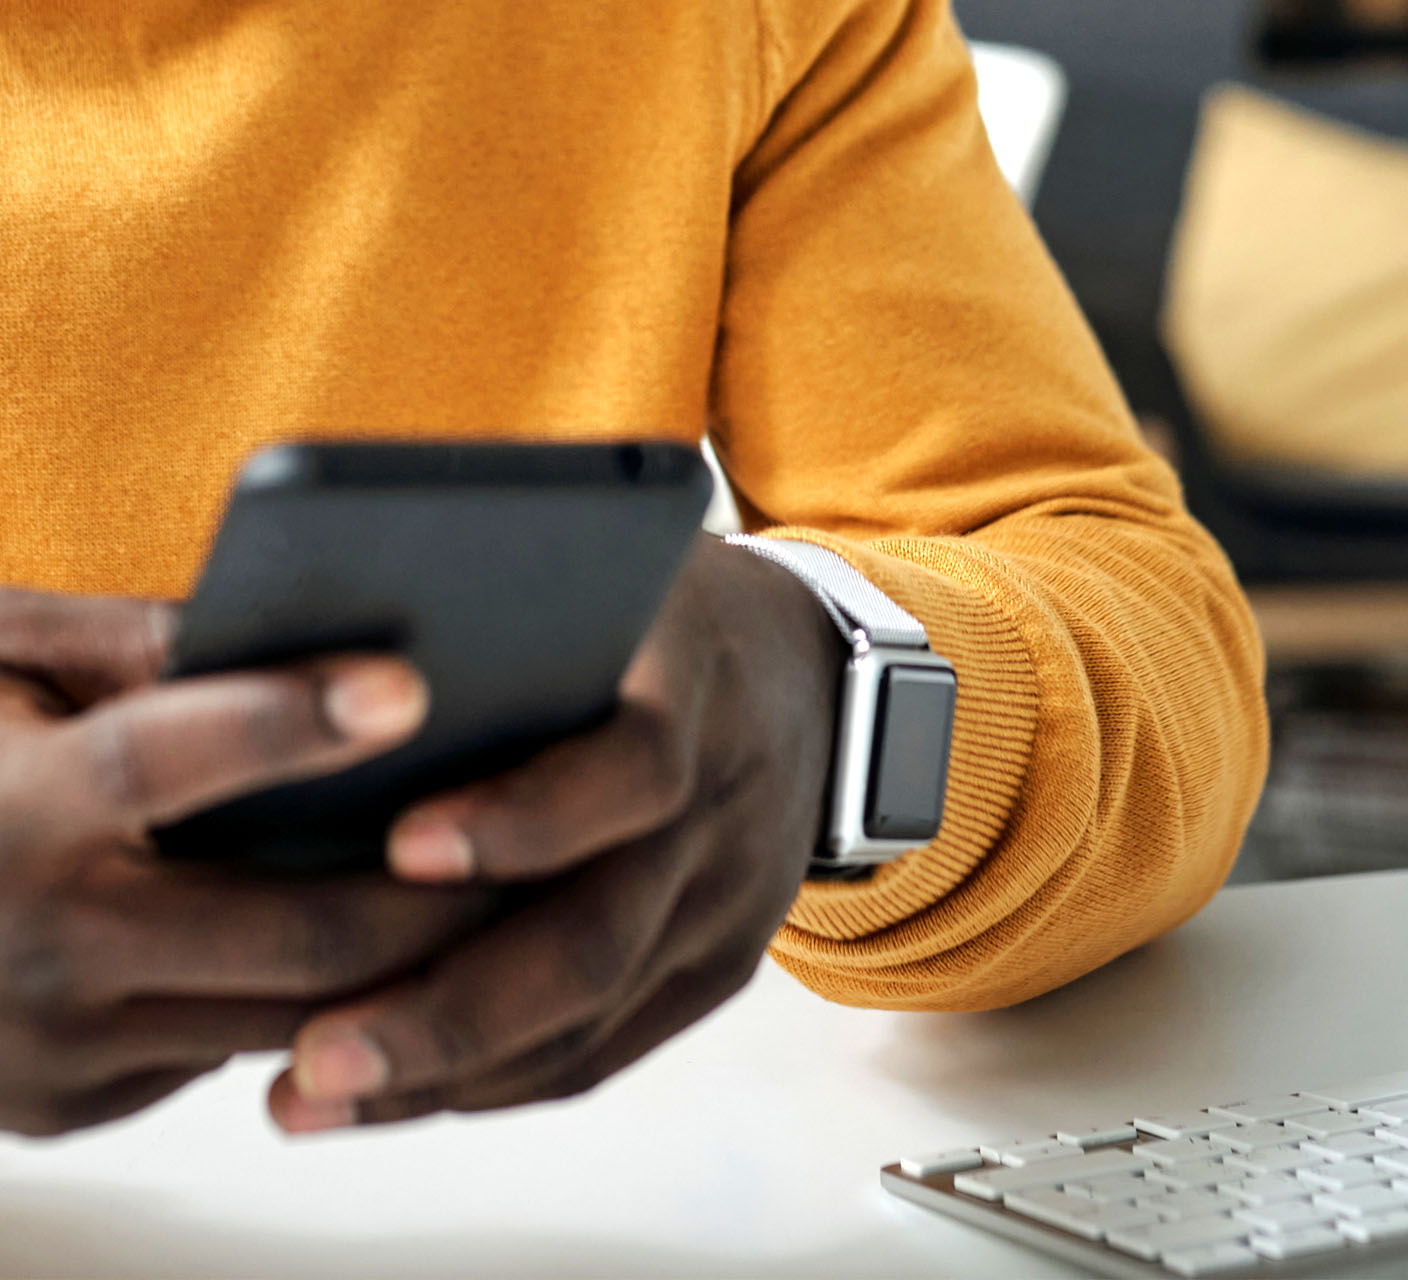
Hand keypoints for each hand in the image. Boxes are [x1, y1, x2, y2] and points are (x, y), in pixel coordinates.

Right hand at [0, 590, 492, 1134]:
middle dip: (441, 888)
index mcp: (1, 809)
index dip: (289, 718)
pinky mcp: (81, 1105)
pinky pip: (251, 1053)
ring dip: (423, 961)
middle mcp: (32, 944)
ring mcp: (56, 1050)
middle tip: (552, 825)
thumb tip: (291, 622)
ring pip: (301, 1015)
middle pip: (292, 927)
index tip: (411, 682)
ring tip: (531, 888)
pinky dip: (348, 1004)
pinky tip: (429, 946)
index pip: (161, 755)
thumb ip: (123, 642)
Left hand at [272, 537, 844, 1130]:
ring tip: (307, 1094)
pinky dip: (490, 1083)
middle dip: (453, 1007)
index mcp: (698, 690)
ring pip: (592, 1017)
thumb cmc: (649, 613)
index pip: (636, 768)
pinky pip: (604, 1052)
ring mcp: (731, 902)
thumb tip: (296, 642)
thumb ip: (490, 603)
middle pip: (600, 935)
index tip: (401, 846)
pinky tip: (387, 1097)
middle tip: (316, 1052)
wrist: (811, 677)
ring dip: (448, 1070)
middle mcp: (726, 809)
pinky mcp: (719, 967)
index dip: (528, 815)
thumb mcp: (599, 572)